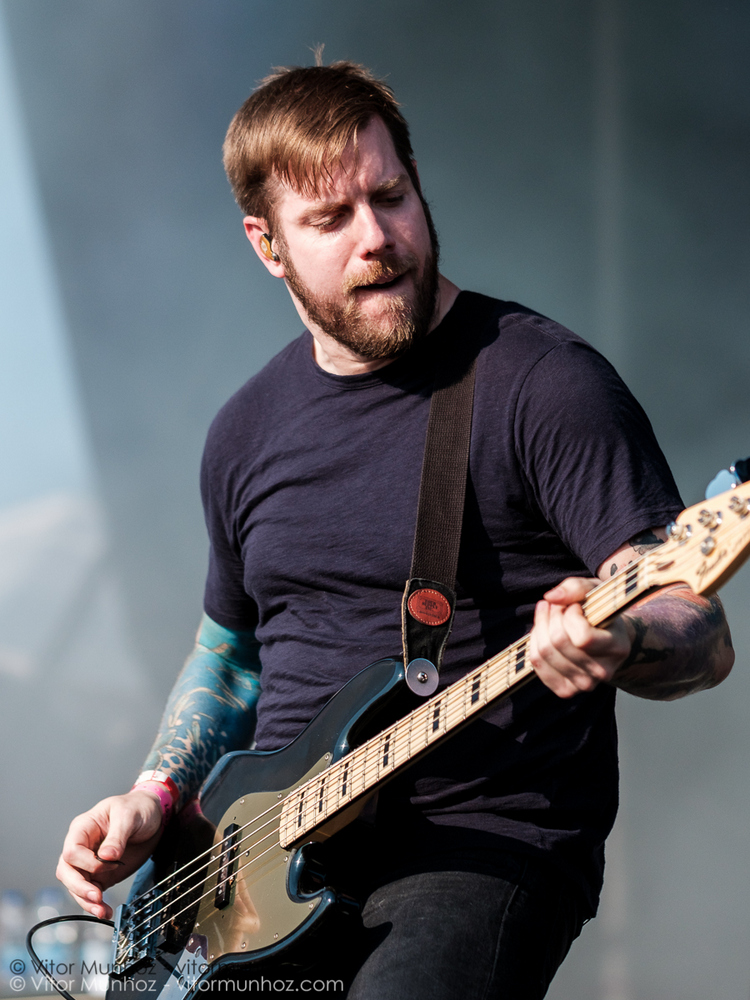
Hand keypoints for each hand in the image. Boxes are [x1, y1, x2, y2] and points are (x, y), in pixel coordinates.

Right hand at [56, 789, 163, 918]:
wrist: (154, 814)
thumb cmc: (137, 807)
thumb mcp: (128, 815)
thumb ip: (117, 836)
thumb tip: (106, 856)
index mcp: (83, 828)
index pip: (71, 851)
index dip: (86, 862)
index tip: (108, 864)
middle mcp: (83, 846)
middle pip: (67, 872)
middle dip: (79, 887)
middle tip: (97, 896)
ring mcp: (91, 862)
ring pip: (76, 886)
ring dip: (87, 901)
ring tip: (102, 911)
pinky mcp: (102, 874)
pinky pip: (92, 892)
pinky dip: (96, 904)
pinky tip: (105, 910)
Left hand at [528, 576, 630, 697]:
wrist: (607, 640)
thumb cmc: (601, 612)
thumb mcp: (596, 591)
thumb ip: (576, 588)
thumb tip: (551, 597)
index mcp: (617, 648)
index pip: (582, 637)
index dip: (571, 615)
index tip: (575, 606)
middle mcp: (603, 671)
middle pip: (558, 643)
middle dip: (551, 616)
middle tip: (556, 606)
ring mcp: (585, 684)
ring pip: (544, 653)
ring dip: (540, 626)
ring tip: (549, 615)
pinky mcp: (567, 690)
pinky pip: (537, 665)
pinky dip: (534, 643)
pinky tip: (543, 632)